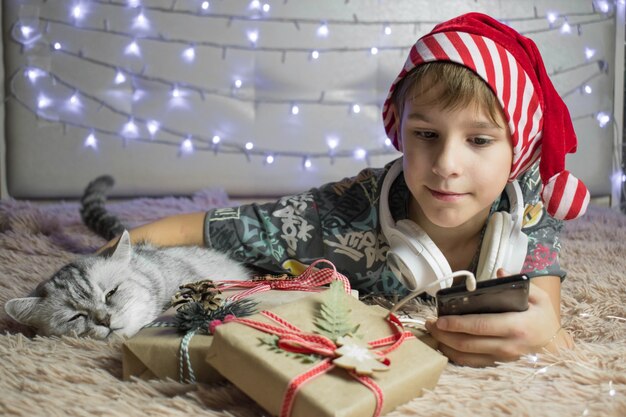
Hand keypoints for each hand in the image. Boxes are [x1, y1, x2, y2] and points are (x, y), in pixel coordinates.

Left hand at [425, 269, 564, 366]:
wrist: (556, 347)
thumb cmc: (544, 319)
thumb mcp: (539, 297)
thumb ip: (518, 283)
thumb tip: (500, 272)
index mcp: (516, 326)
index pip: (480, 326)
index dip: (457, 323)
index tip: (440, 318)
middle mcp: (507, 346)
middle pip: (468, 343)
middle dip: (444, 334)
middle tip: (429, 323)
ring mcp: (502, 358)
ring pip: (466, 356)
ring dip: (446, 345)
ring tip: (432, 332)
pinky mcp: (498, 364)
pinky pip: (472, 363)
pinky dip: (455, 356)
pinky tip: (445, 345)